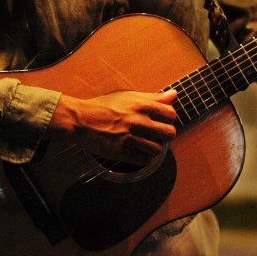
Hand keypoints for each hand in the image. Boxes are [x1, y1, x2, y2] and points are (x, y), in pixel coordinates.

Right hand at [48, 88, 177, 164]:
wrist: (82, 120)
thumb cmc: (105, 106)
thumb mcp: (128, 96)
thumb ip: (153, 97)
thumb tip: (174, 94)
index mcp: (141, 105)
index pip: (170, 114)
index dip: (168, 118)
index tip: (161, 120)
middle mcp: (138, 121)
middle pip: (169, 133)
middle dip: (165, 134)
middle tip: (157, 134)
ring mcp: (130, 138)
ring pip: (158, 149)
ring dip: (154, 147)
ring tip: (146, 143)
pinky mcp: (122, 153)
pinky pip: (145, 160)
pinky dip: (144, 157)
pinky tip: (138, 151)